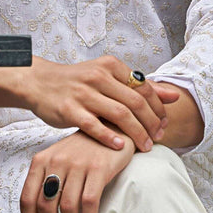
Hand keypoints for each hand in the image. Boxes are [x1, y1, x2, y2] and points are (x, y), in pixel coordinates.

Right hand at [20, 56, 178, 153]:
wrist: (39, 82)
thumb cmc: (77, 82)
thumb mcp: (108, 76)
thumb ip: (139, 86)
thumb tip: (173, 96)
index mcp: (110, 66)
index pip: (144, 88)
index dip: (158, 108)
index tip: (164, 124)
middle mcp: (98, 77)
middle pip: (136, 102)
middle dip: (152, 123)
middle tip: (159, 138)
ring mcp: (83, 93)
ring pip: (120, 114)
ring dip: (137, 133)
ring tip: (145, 146)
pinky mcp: (69, 109)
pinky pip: (94, 126)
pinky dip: (109, 137)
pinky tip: (120, 146)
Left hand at [20, 132, 135, 212]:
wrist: (110, 128)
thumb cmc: (81, 152)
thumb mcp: (56, 167)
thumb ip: (41, 194)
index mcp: (41, 161)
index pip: (27, 198)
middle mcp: (56, 161)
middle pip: (45, 205)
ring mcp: (78, 164)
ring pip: (67, 206)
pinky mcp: (99, 167)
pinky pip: (90, 201)